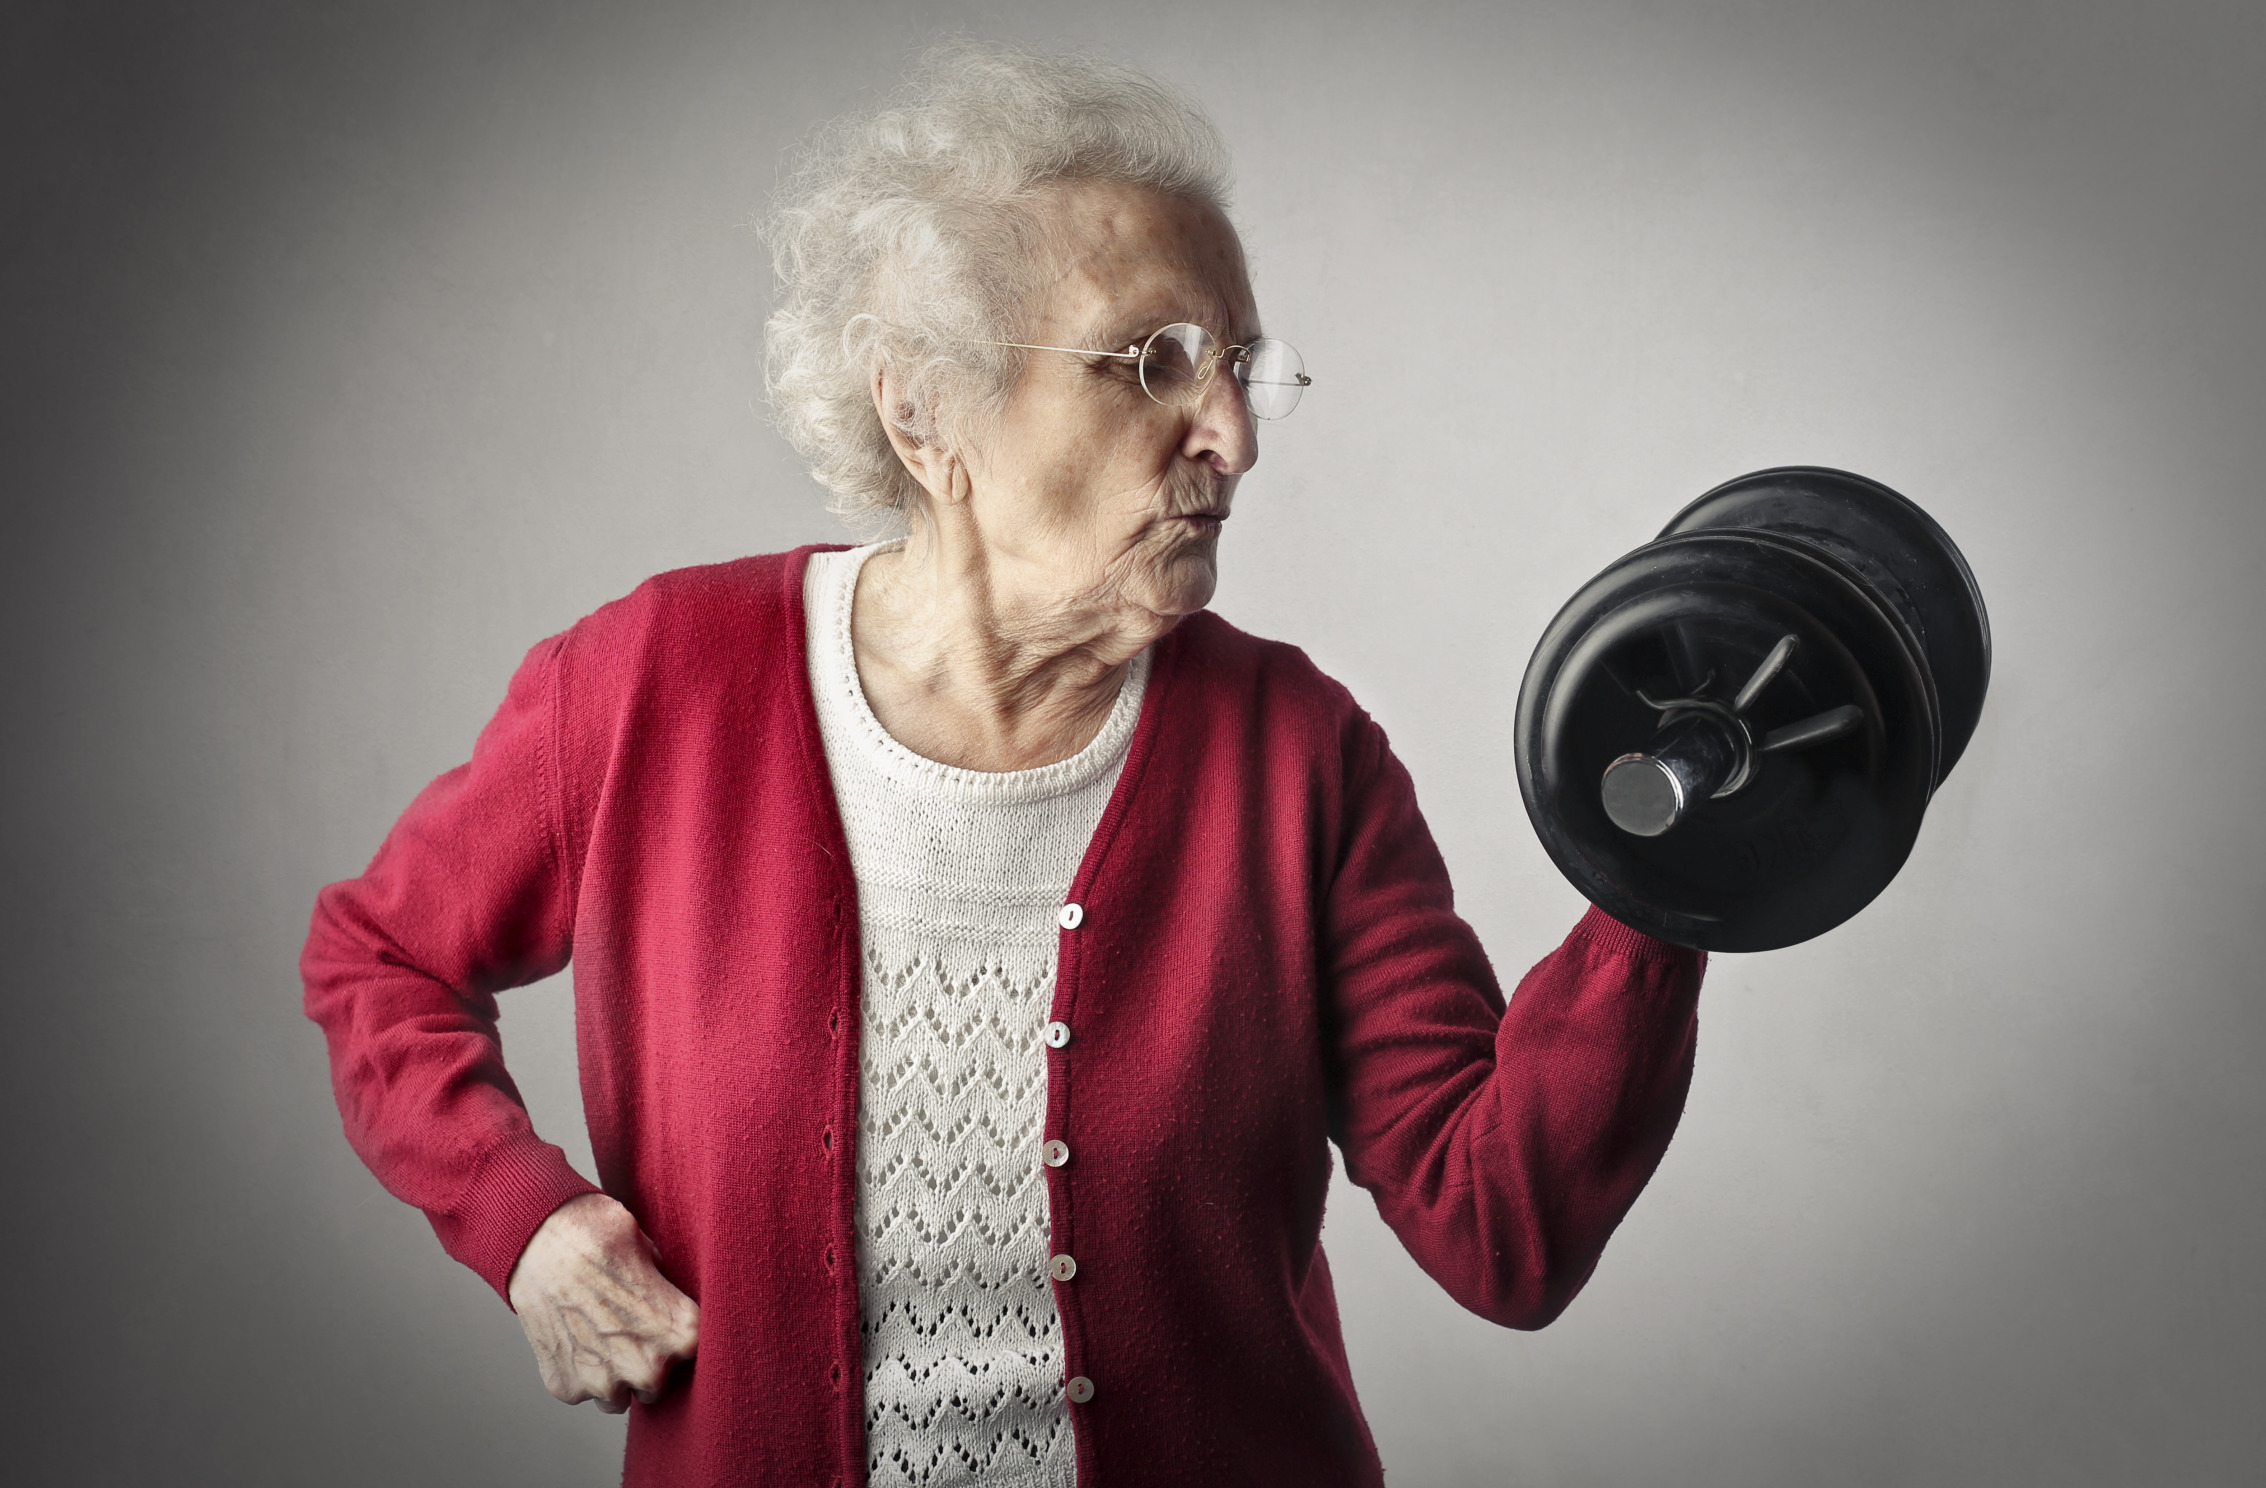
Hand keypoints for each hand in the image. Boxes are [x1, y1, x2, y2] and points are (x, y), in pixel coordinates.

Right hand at [507, 1193, 699, 1412]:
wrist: (536, 1240)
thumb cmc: (599, 1235)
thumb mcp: (653, 1251)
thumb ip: (668, 1291)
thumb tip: (672, 1305)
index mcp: (681, 1334)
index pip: (700, 1354)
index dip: (681, 1338)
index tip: (667, 1324)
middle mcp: (647, 1368)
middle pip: (658, 1385)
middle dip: (647, 1364)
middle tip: (629, 1330)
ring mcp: (603, 1383)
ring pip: (618, 1396)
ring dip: (612, 1375)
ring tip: (598, 1333)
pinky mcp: (566, 1388)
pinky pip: (581, 1390)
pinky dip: (577, 1370)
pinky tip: (571, 1333)